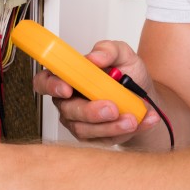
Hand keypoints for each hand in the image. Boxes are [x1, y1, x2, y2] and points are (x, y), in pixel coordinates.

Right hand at [32, 39, 159, 144]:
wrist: (145, 97)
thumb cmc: (128, 74)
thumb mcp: (123, 54)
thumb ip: (108, 50)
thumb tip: (95, 57)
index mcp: (69, 77)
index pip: (44, 82)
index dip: (50, 86)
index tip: (67, 89)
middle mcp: (69, 101)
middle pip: (68, 110)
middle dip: (90, 111)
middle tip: (112, 108)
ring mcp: (80, 122)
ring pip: (86, 130)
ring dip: (111, 126)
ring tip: (133, 118)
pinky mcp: (95, 137)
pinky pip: (105, 139)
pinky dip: (125, 131)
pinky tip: (141, 121)